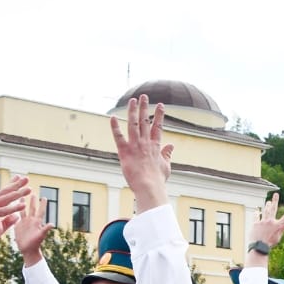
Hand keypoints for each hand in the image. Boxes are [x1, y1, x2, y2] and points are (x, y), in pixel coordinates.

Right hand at [0, 176, 29, 261]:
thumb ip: (8, 221)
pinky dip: (13, 208)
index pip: (3, 193)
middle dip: (16, 185)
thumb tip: (17, 216)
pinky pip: (3, 211)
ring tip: (28, 189)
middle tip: (26, 178)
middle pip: (4, 192)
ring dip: (17, 194)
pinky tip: (22, 205)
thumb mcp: (0, 227)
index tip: (19, 177)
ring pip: (5, 199)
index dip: (11, 185)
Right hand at [14, 195, 50, 266]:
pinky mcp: (19, 225)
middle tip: (33, 192)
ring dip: (23, 204)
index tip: (44, 197)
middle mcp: (31, 221)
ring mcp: (25, 223)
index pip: (41, 211)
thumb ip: (45, 229)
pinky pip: (17, 216)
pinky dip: (16, 211)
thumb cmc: (35, 244)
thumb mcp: (40, 236)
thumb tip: (52, 224)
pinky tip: (13, 205)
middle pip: (32, 208)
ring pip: (24, 211)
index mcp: (37, 222)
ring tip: (22, 196)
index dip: (42, 204)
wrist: (27, 249)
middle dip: (33, 201)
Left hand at [108, 95, 172, 209]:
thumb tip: (171, 146)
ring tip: (133, 100)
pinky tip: (112, 117)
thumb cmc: (158, 180)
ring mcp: (135, 146)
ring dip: (133, 111)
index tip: (160, 105)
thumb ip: (167, 154)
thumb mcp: (166, 166)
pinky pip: (118, 137)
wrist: (149, 187)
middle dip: (145, 107)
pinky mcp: (124, 152)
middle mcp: (146, 143)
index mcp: (156, 146)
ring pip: (134, 124)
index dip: (159, 115)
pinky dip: (115, 127)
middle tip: (144, 96)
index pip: (158, 127)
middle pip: (145, 121)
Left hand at [248, 195, 283, 266]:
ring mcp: (262, 222)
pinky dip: (257, 213)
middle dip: (275, 201)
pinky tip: (257, 211)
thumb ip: (282, 229)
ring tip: (268, 202)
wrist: (258, 247)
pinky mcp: (255, 223)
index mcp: (277, 226)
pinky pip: (256, 216)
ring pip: (265, 211)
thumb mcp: (278, 238)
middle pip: (273, 209)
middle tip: (276, 194)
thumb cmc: (269, 244)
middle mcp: (270, 222)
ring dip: (267, 206)